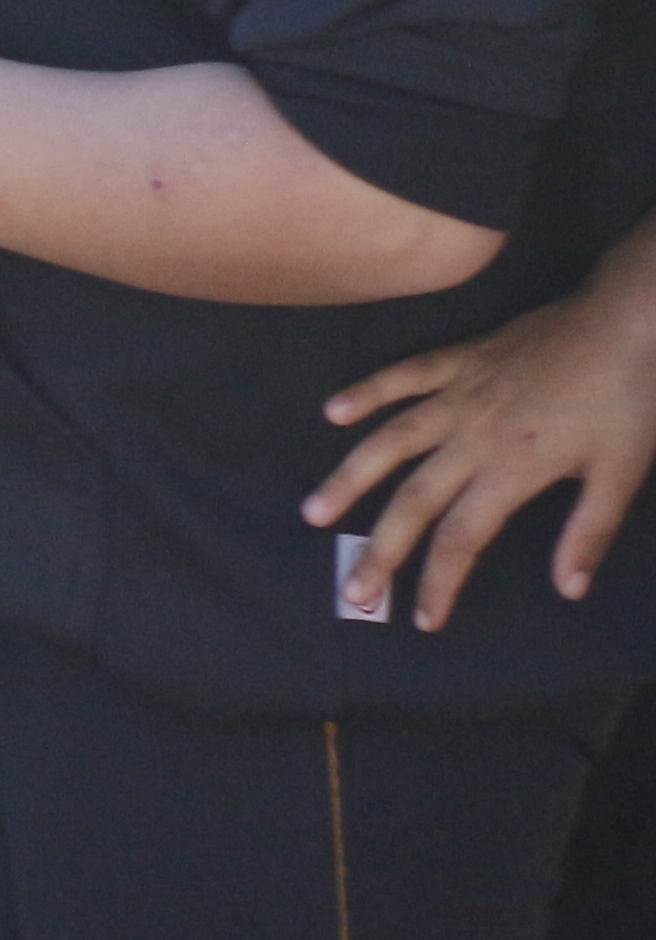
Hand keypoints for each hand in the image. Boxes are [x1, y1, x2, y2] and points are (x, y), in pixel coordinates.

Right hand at [311, 257, 655, 626]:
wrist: (626, 321)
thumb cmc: (628, 398)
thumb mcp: (623, 472)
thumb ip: (590, 532)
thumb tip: (568, 588)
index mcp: (512, 469)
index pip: (462, 538)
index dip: (439, 581)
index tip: (424, 618)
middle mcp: (471, 437)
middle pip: (414, 502)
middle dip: (380, 550)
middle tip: (353, 590)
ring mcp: (458, 395)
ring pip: (389, 442)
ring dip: (350, 479)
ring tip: (316, 512)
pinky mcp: (460, 361)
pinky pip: (403, 377)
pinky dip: (366, 393)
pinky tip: (333, 412)